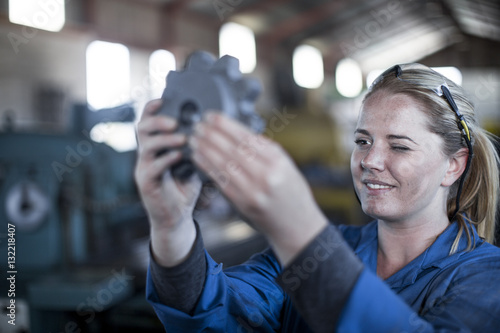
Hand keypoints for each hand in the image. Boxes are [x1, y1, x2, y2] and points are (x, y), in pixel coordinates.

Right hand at [135, 100, 201, 265]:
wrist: (176, 217)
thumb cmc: (185, 186)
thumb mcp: (193, 161)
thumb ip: (196, 146)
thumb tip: (211, 127)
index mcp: (156, 144)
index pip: (149, 120)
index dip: (153, 107)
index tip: (165, 99)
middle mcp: (146, 153)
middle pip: (142, 127)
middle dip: (158, 120)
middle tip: (175, 122)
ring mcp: (144, 167)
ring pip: (145, 145)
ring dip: (164, 139)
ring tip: (182, 138)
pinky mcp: (145, 183)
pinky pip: (152, 167)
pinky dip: (166, 159)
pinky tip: (179, 157)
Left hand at [189, 112, 327, 265]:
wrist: (297, 226)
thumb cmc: (292, 193)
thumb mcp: (286, 165)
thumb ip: (264, 150)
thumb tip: (238, 132)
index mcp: (277, 160)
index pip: (246, 136)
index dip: (226, 125)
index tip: (212, 116)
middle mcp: (266, 173)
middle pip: (233, 148)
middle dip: (212, 134)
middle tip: (198, 125)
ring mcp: (253, 190)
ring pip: (224, 163)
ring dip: (205, 149)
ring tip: (194, 139)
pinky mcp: (243, 203)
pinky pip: (221, 180)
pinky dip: (207, 166)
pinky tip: (198, 157)